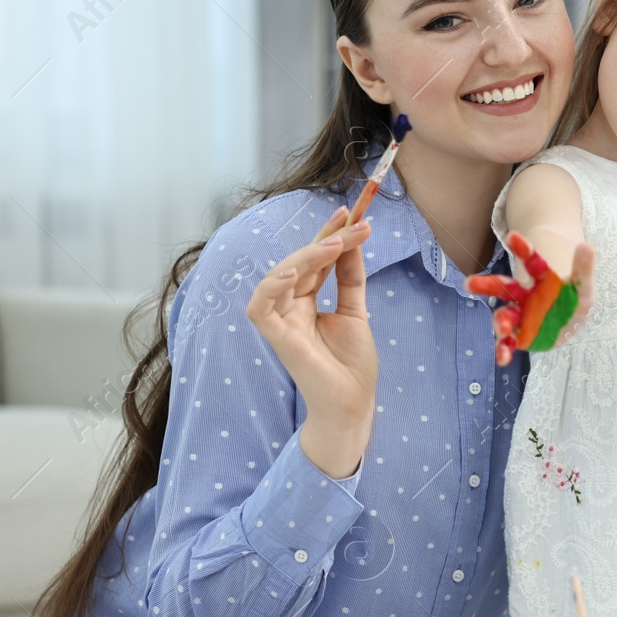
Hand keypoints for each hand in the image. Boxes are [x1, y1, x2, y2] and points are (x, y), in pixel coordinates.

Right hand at [245, 205, 376, 477]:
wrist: (353, 404)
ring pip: (281, 276)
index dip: (327, 234)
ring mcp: (281, 322)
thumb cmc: (352, 365)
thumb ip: (350, 278)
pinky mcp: (277, 338)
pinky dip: (272, 287)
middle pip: (300, 262)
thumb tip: (354, 240)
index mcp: (305, 302)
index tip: (350, 211)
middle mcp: (289, 308)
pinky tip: (295, 272)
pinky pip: (261, 307)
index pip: (314, 260)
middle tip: (353, 222)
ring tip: (336, 242)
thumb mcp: (356, 312)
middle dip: (326, 238)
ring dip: (308, 255)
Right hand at [465, 232, 595, 364]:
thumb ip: (583, 268)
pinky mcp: (521, 336)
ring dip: (499, 321)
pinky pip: (509, 344)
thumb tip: (587, 245)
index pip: (530, 261)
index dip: (521, 249)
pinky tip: (502, 358)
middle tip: (470, 283)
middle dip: (487, 286)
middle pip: (503, 288)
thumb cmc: (574, 297)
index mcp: (539, 278)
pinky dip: (504, 351)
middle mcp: (524, 296)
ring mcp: (520, 316)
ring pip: (504, 317)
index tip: (511, 236)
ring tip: (502, 326)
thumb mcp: (583, 284)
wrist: (570, 318)